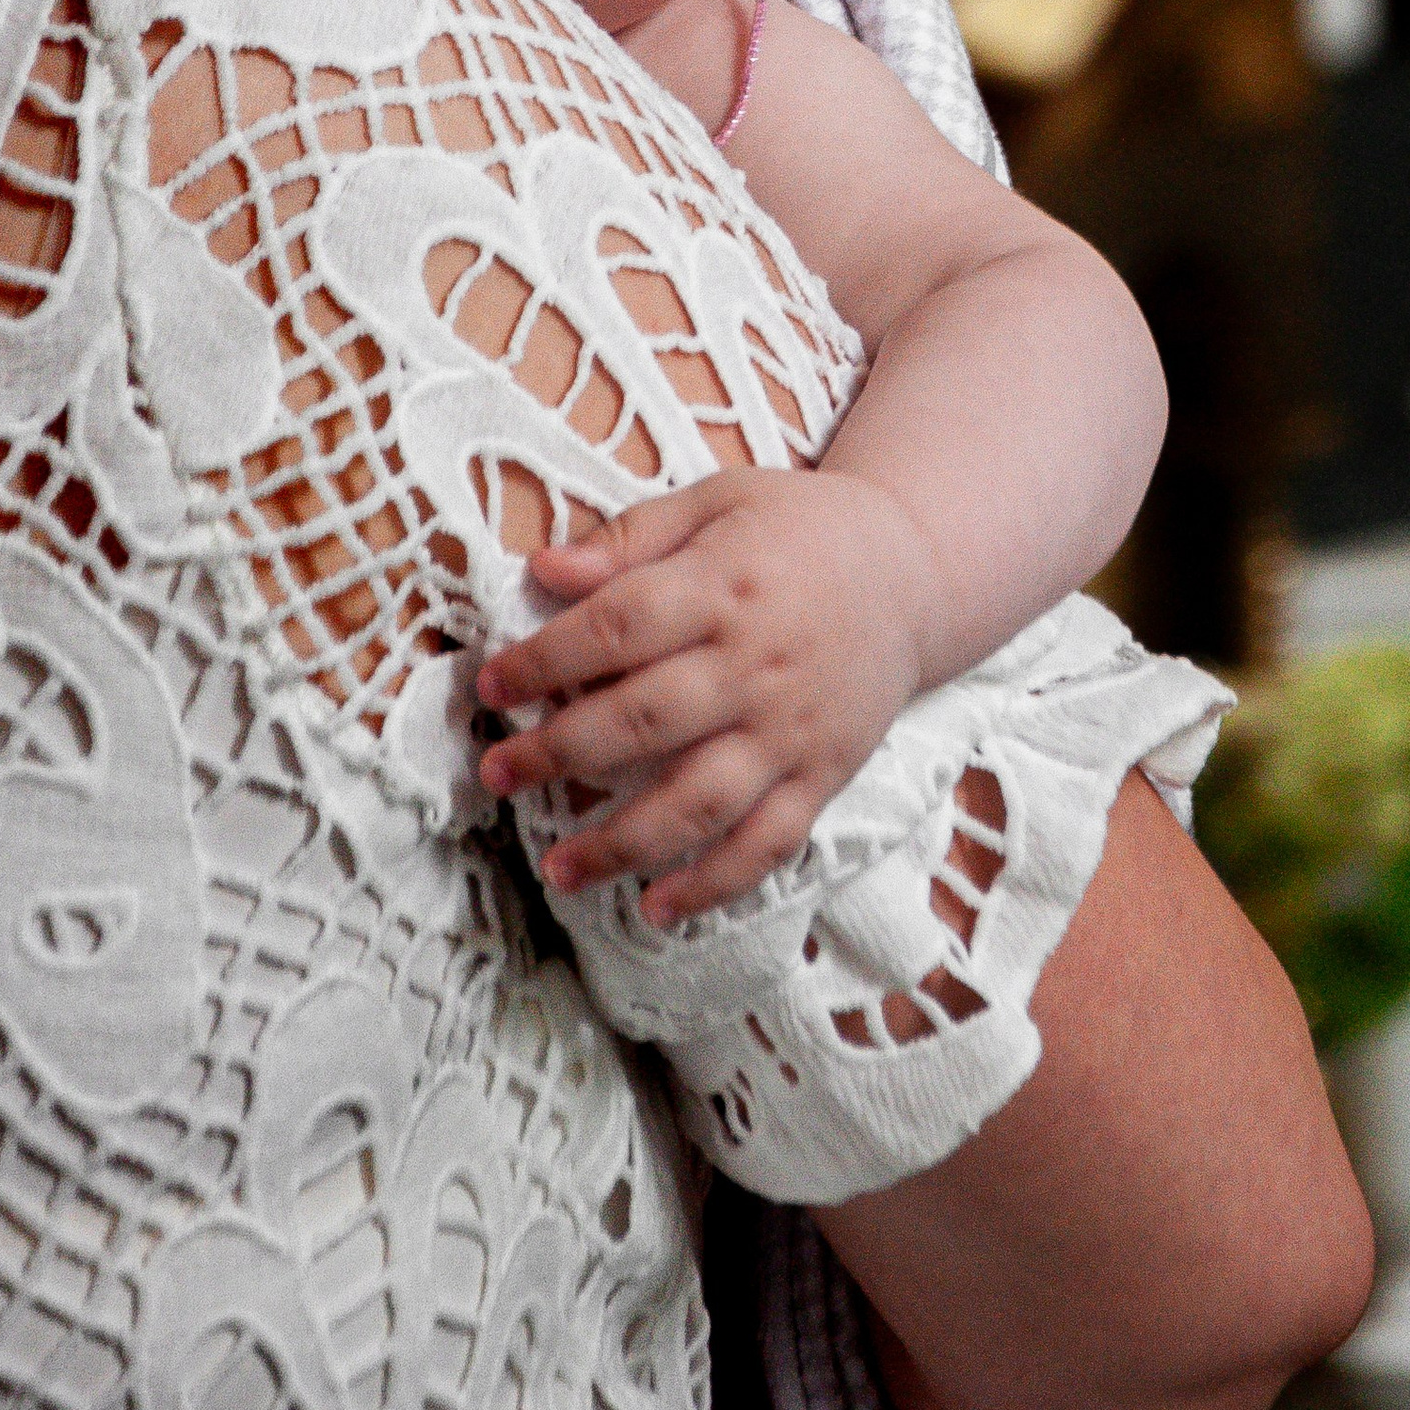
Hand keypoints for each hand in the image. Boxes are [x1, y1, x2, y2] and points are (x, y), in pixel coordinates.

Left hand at [473, 467, 937, 926]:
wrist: (917, 571)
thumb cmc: (802, 529)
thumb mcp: (720, 501)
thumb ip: (631, 538)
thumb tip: (542, 569)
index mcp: (724, 585)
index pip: (620, 625)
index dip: (547, 659)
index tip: (492, 685)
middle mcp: (756, 662)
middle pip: (645, 719)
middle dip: (560, 753)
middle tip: (497, 775)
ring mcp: (791, 728)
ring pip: (700, 799)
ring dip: (622, 842)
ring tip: (557, 869)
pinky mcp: (822, 774)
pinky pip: (767, 841)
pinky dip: (714, 883)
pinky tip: (656, 908)